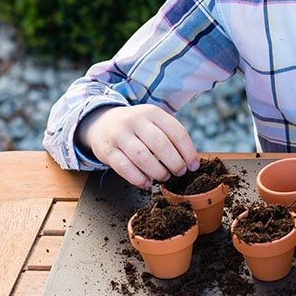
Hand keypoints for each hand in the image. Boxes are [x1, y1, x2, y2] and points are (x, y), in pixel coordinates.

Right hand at [76, 105, 199, 188]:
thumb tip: (189, 161)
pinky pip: (123, 167)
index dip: (188, 152)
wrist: (102, 123)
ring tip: (164, 177)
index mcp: (152, 112)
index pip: (177, 132)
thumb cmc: (136, 127)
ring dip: (157, 171)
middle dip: (174, 162)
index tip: (194, 166)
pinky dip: (137, 178)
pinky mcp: (107, 150)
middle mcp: (135, 121)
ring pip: (142, 156)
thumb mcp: (153, 122)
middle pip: (160, 144)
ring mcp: (119, 135)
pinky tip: (146, 183)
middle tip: (180, 172)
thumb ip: (169, 136)